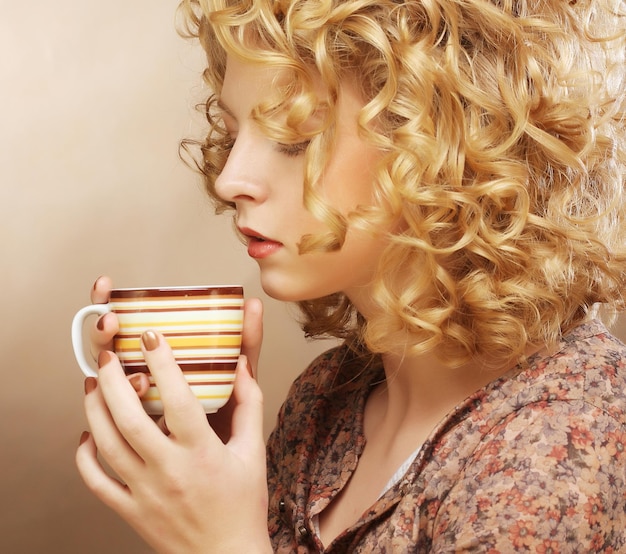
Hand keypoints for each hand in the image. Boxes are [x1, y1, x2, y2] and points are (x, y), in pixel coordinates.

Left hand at [76, 279, 270, 552]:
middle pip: (130, 420)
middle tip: (109, 355)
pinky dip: (85, 455)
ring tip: (94, 384)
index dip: (163, 364)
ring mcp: (145, 492)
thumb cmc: (243, 504)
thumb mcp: (253, 452)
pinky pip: (97, 481)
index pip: (178, 400)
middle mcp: (169, 471)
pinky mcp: (130, 510)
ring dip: (95, 410)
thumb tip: (240, 365)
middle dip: (114, 381)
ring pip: (107, 445)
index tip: (151, 337)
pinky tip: (88, 433)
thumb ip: (248, 405)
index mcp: (202, 454)